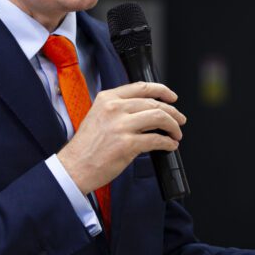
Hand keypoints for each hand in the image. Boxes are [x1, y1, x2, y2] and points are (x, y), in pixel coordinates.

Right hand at [57, 81, 185, 193]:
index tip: (171, 97)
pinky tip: (169, 146)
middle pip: (154, 103)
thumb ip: (118, 109)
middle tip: (180, 120)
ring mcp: (121, 126)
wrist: (74, 167)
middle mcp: (114, 108)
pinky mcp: (127, 144)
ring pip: (159, 117)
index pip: (141, 87)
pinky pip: (156, 140)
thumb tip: (145, 111)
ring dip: (173, 126)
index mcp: (107, 99)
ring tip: (176, 134)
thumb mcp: (98, 117)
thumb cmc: (86, 147)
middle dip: (172, 112)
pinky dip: (167, 143)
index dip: (162, 90)